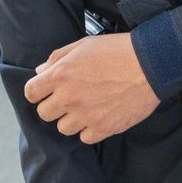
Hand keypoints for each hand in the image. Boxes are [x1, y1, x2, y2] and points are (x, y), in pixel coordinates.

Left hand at [24, 33, 159, 143]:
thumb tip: (41, 71)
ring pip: (63, 128)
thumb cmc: (117, 51)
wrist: (150, 64)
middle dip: (53, 106)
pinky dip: (90, 129)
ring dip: (71, 119)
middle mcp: (69, 97)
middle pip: (44, 113)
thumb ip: (57, 58)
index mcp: (61, 74)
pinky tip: (99, 115)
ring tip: (86, 107)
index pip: (31, 92)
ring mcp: (86, 114)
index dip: (37, 92)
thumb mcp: (83, 45)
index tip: (45, 92)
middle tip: (69, 99)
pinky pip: (85, 138)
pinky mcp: (104, 127)